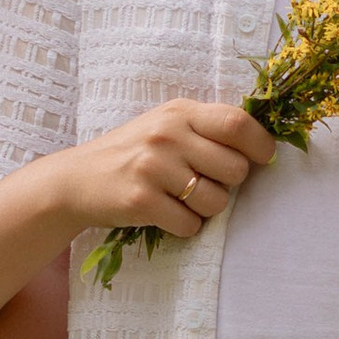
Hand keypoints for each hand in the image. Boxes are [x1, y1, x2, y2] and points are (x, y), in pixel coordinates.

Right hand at [57, 101, 273, 241]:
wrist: (76, 179)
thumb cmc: (133, 152)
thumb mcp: (166, 125)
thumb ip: (206, 128)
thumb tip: (260, 144)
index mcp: (179, 112)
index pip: (237, 123)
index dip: (261, 145)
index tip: (262, 158)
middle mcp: (167, 135)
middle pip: (235, 169)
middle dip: (228, 184)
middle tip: (204, 182)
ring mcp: (153, 167)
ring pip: (216, 202)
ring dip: (206, 209)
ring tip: (180, 198)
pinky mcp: (141, 200)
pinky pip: (190, 225)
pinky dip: (184, 226)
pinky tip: (164, 213)